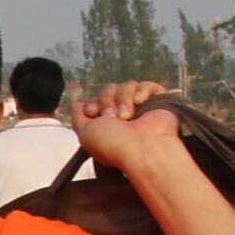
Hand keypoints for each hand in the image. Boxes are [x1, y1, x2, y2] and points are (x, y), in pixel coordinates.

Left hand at [65, 79, 181, 170]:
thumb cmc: (114, 146)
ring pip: (127, 85)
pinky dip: (142, 90)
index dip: (93, 103)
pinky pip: (148, 85)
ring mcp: (142, 108)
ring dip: (123, 98)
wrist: (142, 149)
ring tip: (127, 116)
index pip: (97, 99)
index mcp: (109, 122)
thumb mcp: (86, 134)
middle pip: (110, 89)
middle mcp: (125, 114)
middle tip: (114, 118)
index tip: (95, 113)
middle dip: (107, 100)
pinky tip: (140, 101)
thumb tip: (76, 103)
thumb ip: (78, 118)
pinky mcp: (158, 102)